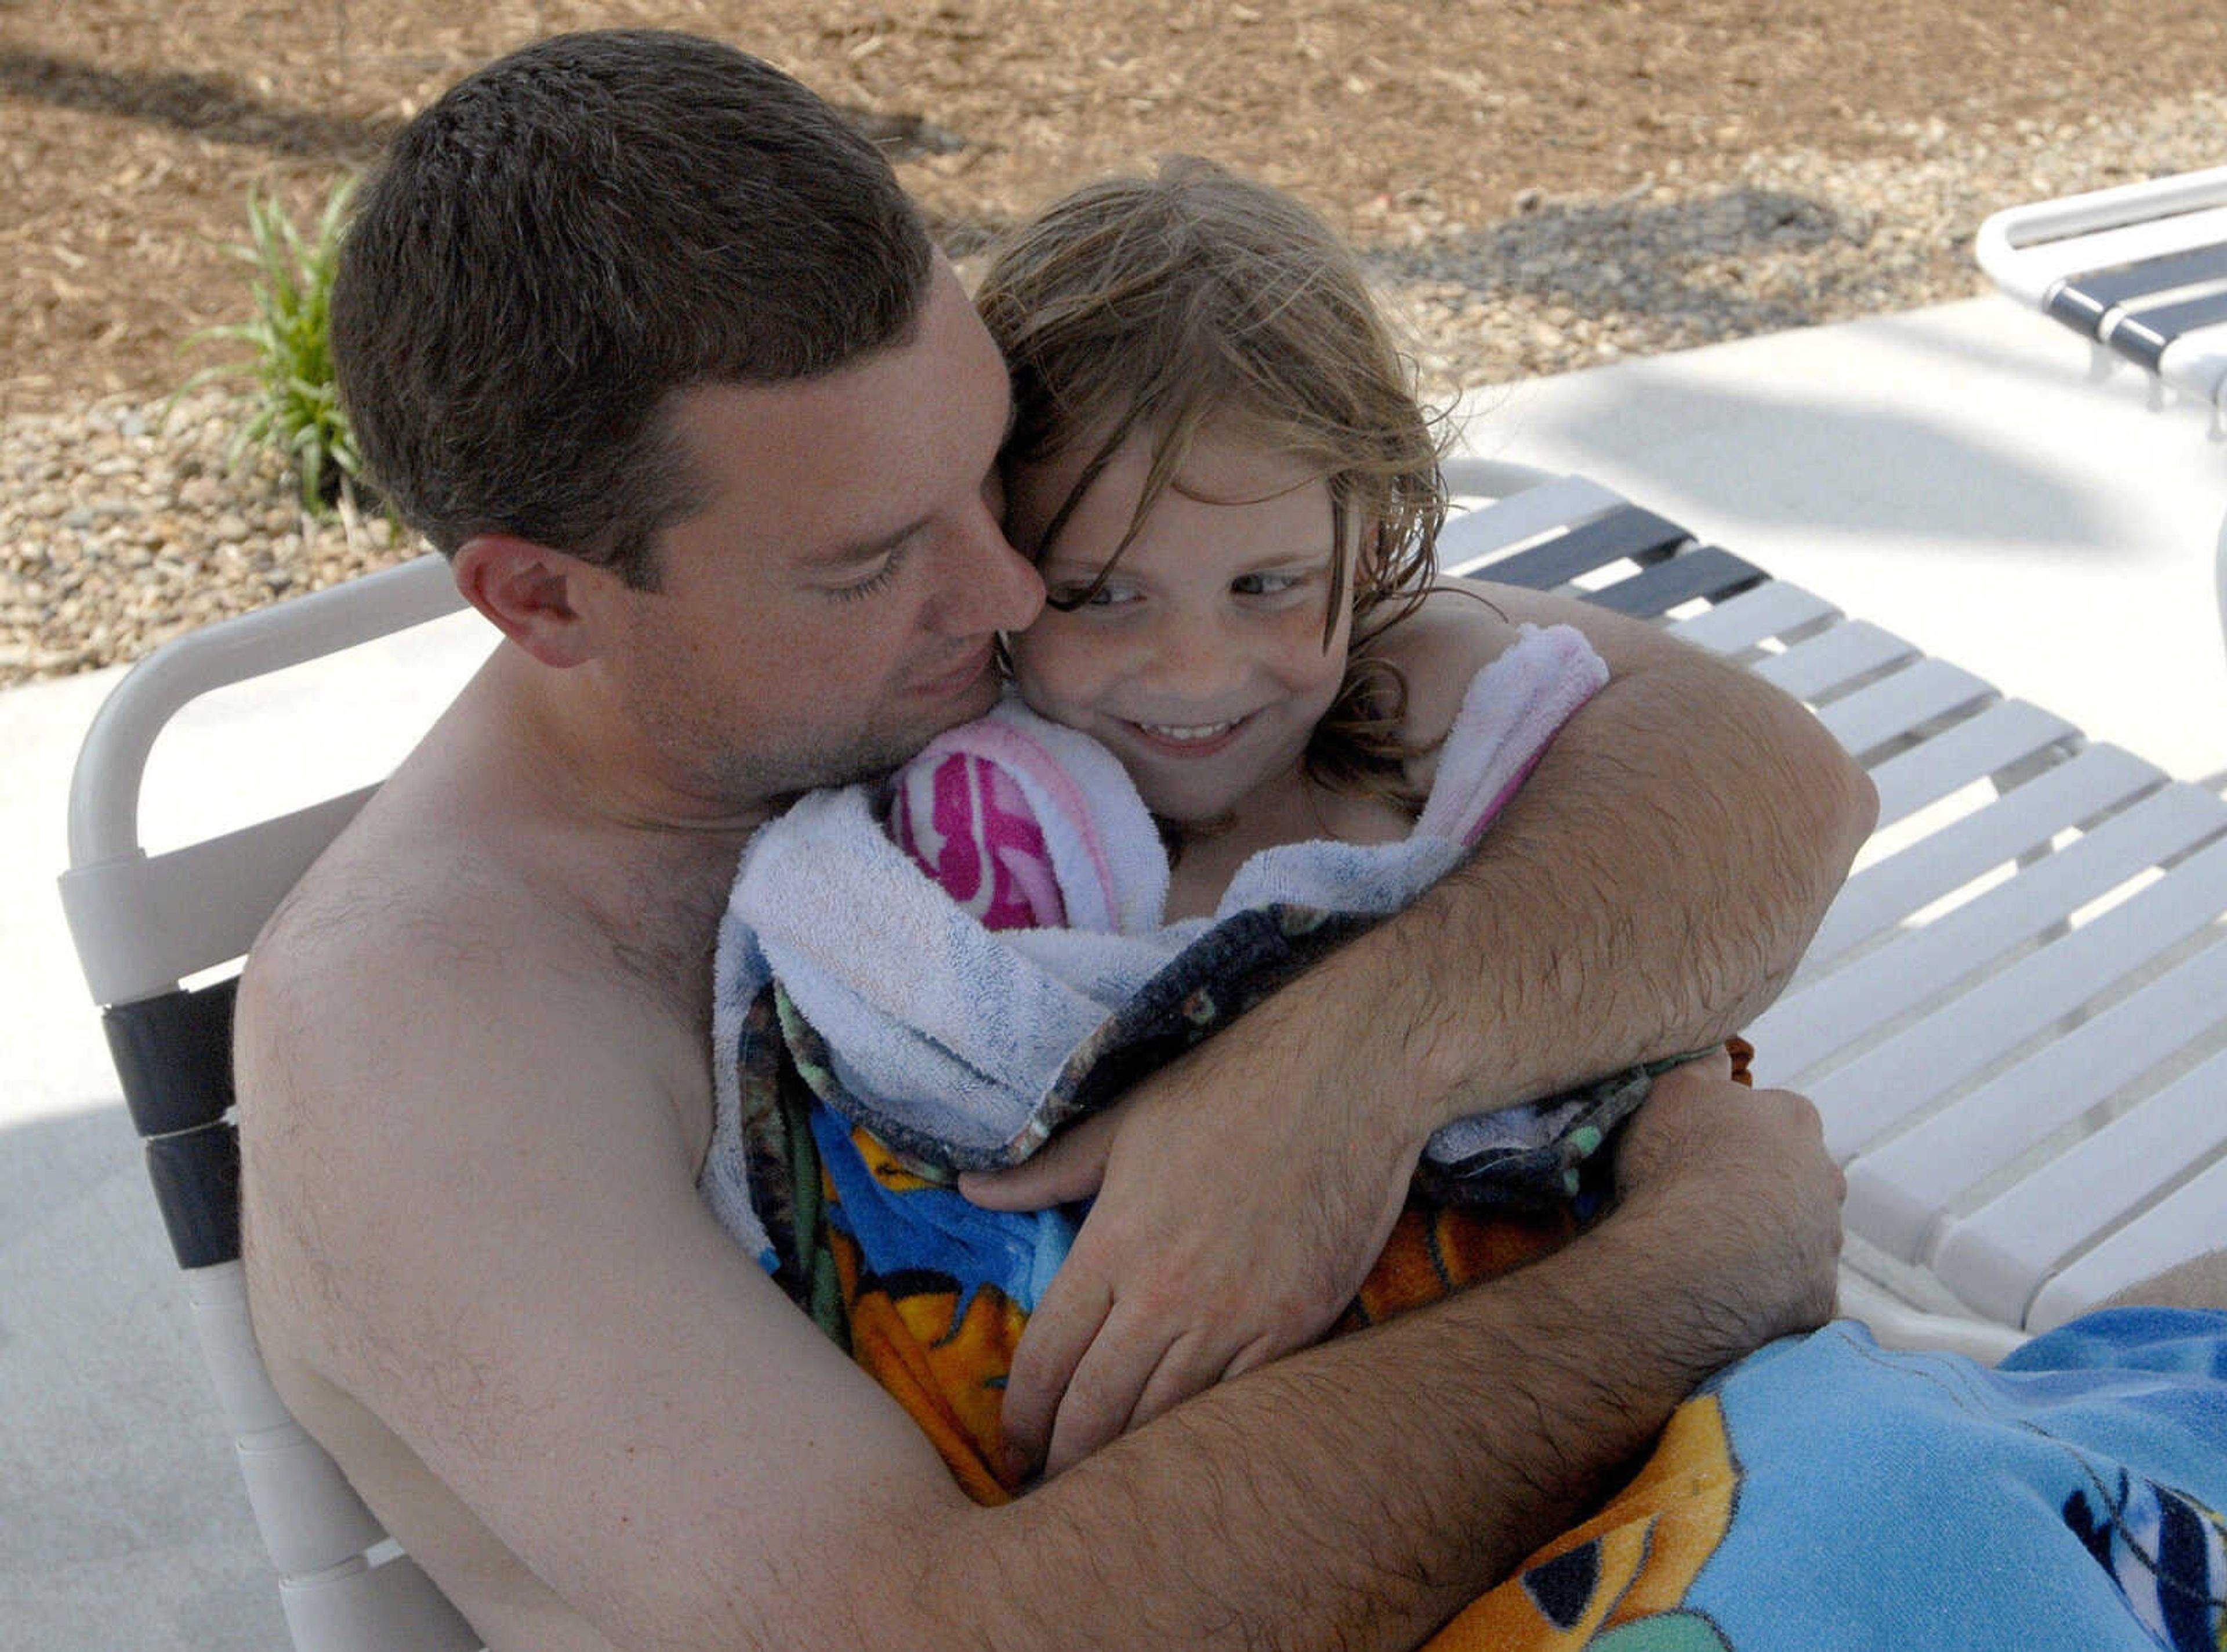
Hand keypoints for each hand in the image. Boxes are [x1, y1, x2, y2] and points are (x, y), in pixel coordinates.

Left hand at [960, 1029, 1419, 1481]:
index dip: (1021, 1414)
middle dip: (1062, 1458)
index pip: (1047, 1359)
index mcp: (1114, 1244)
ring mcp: (1237, 1318)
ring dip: (1128, 1462)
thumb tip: (969, 1187)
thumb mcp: (1122, 1122)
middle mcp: (1168, 1296)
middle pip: (1096, 1409)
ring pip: (1165, 1422)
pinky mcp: (1298, 1327)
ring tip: (1104, 1492)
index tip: (1011, 1443)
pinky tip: (1186, 1455)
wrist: (1346, 1077)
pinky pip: (1239, 1404)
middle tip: (1045, 1486)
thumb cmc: (1228, 1088)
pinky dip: (1205, 1435)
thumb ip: (1044, 1171)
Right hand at [1610, 1052, 1846, 1362]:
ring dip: (1773, 1242)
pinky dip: (1773, 1295)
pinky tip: (1734, 1298)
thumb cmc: (1680, 1160)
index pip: (1781, 1116)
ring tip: (1715, 1254)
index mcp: (1795, 1122)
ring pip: (1803, 1237)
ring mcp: (1826, 1242)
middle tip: (1714, 1203)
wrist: (1691, 1255)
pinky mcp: (1818, 1297)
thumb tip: (1716, 1051)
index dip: (1743, 1133)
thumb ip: (1701, 1066)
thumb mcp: (1674, 1089)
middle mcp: (1824, 1178)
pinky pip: (1798, 1294)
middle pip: (1801, 1177)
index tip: (1709, 1149)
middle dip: (1768, 1188)